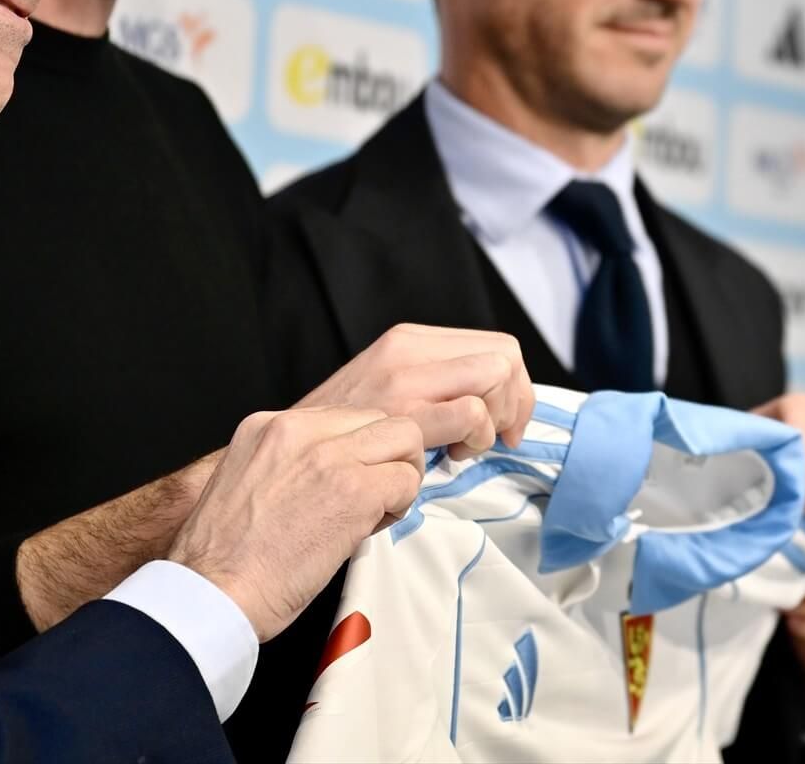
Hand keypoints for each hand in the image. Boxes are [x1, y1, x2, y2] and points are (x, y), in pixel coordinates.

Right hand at [167, 406, 424, 640]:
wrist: (211, 591)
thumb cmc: (224, 558)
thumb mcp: (246, 482)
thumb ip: (288, 464)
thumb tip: (332, 473)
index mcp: (267, 426)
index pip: (342, 417)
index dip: (355, 452)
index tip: (346, 484)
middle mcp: (296, 428)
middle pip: (379, 417)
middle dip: (387, 457)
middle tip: (373, 497)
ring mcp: (328, 455)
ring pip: (405, 438)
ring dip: (400, 476)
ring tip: (374, 513)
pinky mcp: (354, 490)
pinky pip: (406, 481)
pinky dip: (399, 507)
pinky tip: (366, 531)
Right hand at [297, 323, 535, 459]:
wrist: (289, 464)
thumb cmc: (337, 441)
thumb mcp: (383, 390)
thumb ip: (430, 383)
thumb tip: (490, 399)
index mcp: (405, 340)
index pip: (496, 345)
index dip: (515, 390)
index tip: (501, 425)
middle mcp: (404, 350)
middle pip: (505, 357)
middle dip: (514, 405)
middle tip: (490, 440)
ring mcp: (400, 383)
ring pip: (493, 381)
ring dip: (491, 426)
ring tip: (460, 450)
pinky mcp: (400, 416)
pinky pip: (469, 415)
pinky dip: (470, 444)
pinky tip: (444, 460)